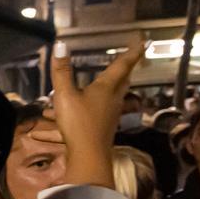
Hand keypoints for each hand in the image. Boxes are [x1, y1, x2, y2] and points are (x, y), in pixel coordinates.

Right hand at [31, 40, 144, 188]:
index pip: (122, 65)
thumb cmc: (79, 122)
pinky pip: (94, 111)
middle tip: (126, 61)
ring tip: (93, 83)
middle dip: (123, 70)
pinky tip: (57, 120)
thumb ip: (61, 72)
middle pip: (121, 81)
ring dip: (103, 88)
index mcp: (107, 88)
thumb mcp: (65, 95)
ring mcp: (109, 114)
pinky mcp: (102, 127)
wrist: (88, 156)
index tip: (142, 42)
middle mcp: (112, 99)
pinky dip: (84, 108)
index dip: (132, 53)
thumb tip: (60, 45)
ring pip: (109, 96)